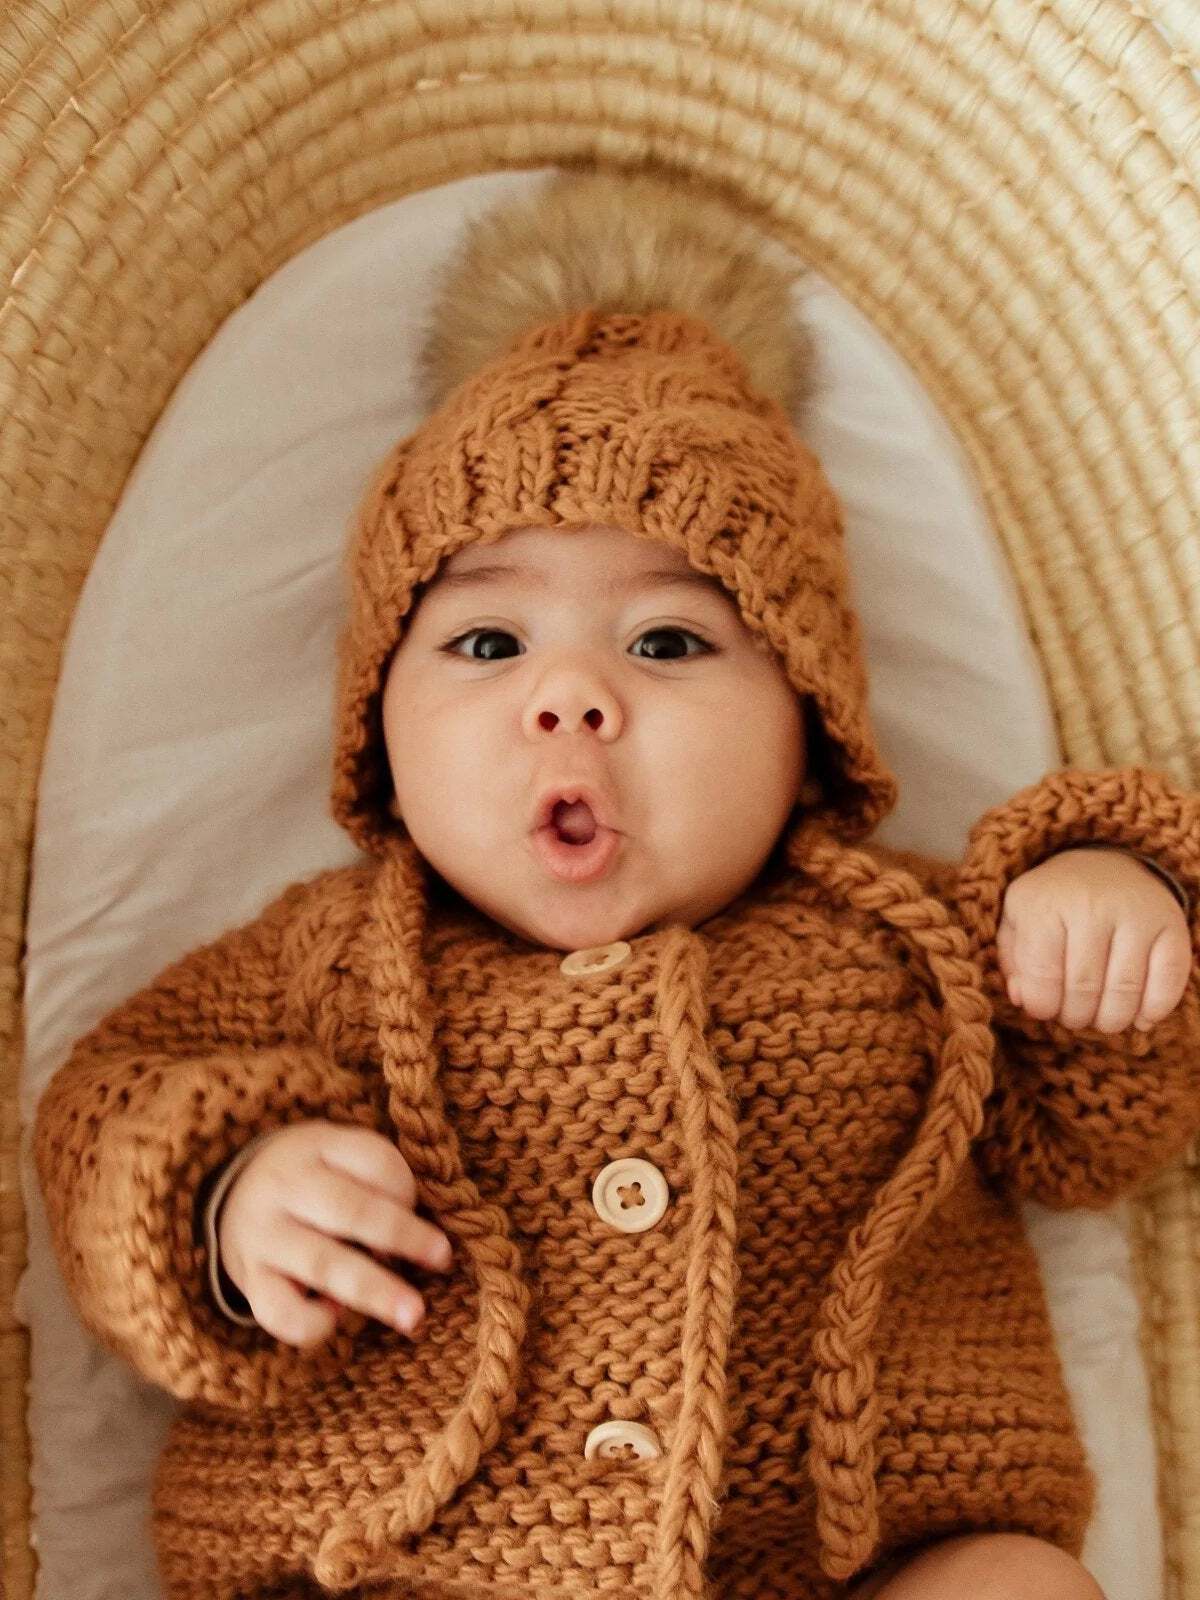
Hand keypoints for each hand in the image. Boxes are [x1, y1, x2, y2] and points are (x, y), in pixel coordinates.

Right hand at [217, 1120, 453, 1349]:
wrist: (232, 1193)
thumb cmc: (310, 1179)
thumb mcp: (338, 1154)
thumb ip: (378, 1181)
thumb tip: (417, 1239)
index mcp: (317, 1146)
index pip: (373, 1160)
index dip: (406, 1187)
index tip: (421, 1208)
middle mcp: (285, 1187)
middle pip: (351, 1210)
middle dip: (402, 1237)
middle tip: (442, 1259)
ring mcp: (264, 1235)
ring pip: (322, 1263)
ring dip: (374, 1290)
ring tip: (413, 1315)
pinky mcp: (250, 1280)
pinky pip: (280, 1311)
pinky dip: (314, 1322)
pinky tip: (335, 1316)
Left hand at [997, 847, 1191, 1033]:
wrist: (1104, 864)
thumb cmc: (1054, 904)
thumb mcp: (1018, 919)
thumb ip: (1013, 961)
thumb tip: (1022, 999)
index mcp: (1044, 904)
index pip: (1043, 974)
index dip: (1042, 1006)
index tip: (1044, 1010)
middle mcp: (1092, 905)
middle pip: (1084, 988)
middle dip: (1076, 1017)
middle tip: (1073, 1017)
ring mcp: (1135, 914)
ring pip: (1125, 990)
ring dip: (1111, 1019)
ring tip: (1101, 1018)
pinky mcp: (1170, 924)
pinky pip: (1169, 980)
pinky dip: (1153, 1010)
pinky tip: (1139, 1017)